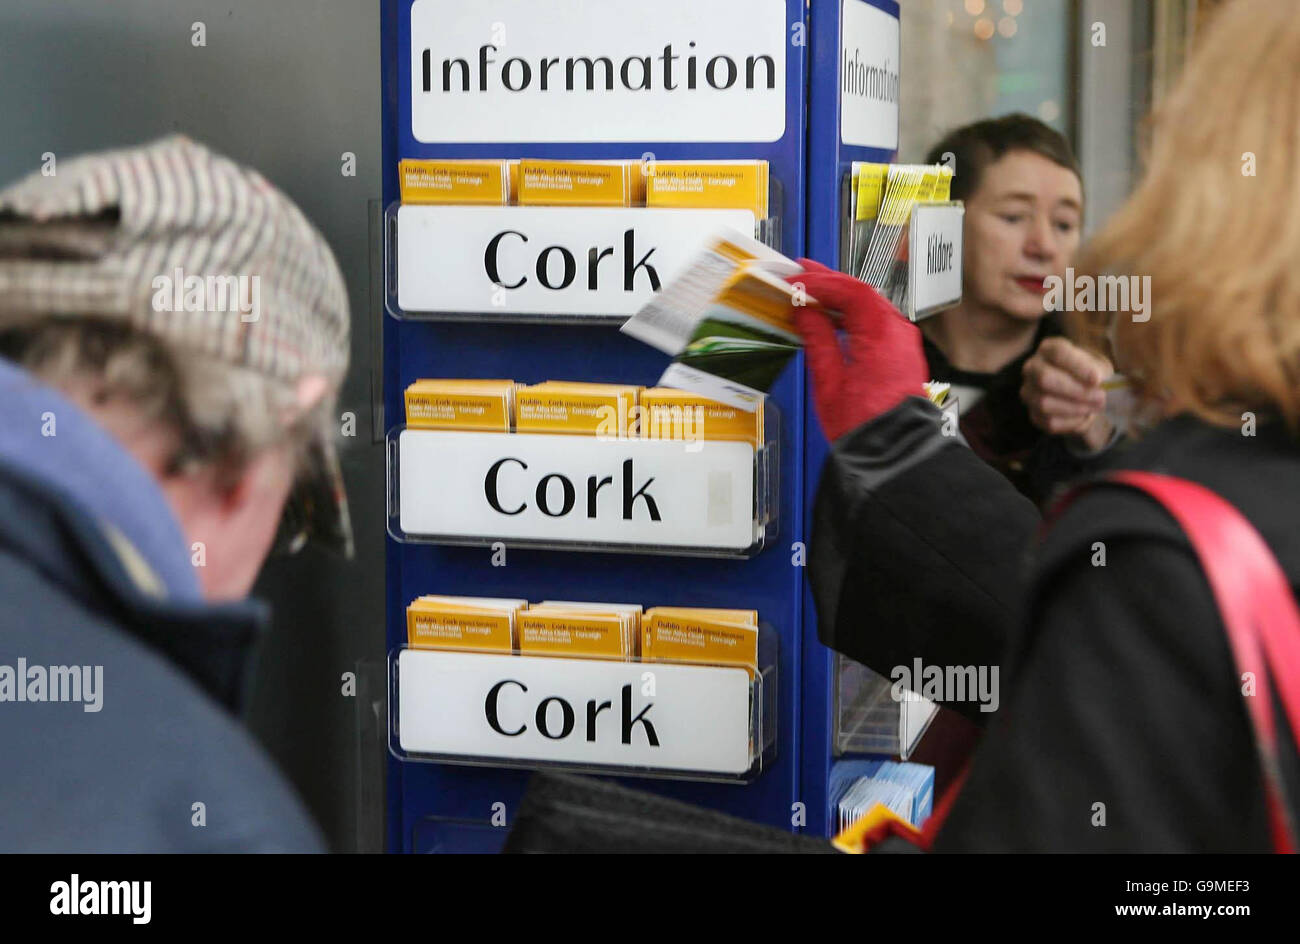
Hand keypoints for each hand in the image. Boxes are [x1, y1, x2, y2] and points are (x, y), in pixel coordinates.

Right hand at [786, 259, 927, 441]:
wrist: (891, 454)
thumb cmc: (864, 425)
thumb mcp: (828, 379)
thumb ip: (817, 338)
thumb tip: (805, 312)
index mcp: (880, 333)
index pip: (850, 291)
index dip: (821, 280)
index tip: (797, 279)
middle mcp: (897, 332)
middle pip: (862, 294)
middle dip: (831, 283)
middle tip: (802, 274)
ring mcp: (903, 343)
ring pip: (871, 307)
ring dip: (842, 298)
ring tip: (814, 293)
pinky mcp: (902, 356)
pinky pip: (877, 323)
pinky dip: (854, 316)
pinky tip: (835, 320)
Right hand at [1020, 337, 1114, 450]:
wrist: (1085, 395)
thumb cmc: (1090, 375)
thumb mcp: (1098, 366)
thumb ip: (1098, 370)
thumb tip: (1096, 382)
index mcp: (1048, 349)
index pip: (1057, 353)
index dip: (1078, 366)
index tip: (1097, 379)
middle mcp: (1032, 368)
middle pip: (1045, 378)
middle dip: (1076, 390)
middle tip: (1100, 396)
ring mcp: (1029, 392)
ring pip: (1045, 402)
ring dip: (1076, 407)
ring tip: (1096, 406)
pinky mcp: (1033, 414)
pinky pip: (1049, 421)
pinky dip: (1071, 421)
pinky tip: (1084, 416)